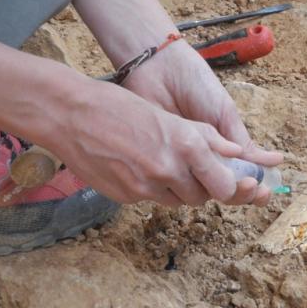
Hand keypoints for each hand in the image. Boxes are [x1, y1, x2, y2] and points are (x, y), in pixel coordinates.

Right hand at [43, 80, 242, 206]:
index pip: (224, 187)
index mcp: (186, 146)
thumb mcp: (169, 116)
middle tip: (190, 168)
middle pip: (201, 198)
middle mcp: (168, 171)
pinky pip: (151, 200)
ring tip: (159, 162)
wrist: (70, 115)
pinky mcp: (126, 197)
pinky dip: (151, 188)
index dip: (227, 186)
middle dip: (201, 187)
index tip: (223, 179)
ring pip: (176, 201)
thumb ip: (206, 138)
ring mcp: (145, 189)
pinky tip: (136, 166)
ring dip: (176, 188)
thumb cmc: (120, 106)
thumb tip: (236, 152)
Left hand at [123, 40, 283, 205]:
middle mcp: (205, 160)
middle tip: (252, 188)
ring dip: (223, 192)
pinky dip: (190, 186)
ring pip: (203, 191)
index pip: (242, 177)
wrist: (159, 69)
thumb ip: (243, 143)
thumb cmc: (195, 85)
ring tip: (236, 184)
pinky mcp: (162, 162)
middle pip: (226, 189)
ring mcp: (183, 163)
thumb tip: (275, 163)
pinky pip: (176, 183)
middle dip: (243, 193)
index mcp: (224, 149)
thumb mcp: (225, 114)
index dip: (255, 189)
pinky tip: (203, 182)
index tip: (266, 191)